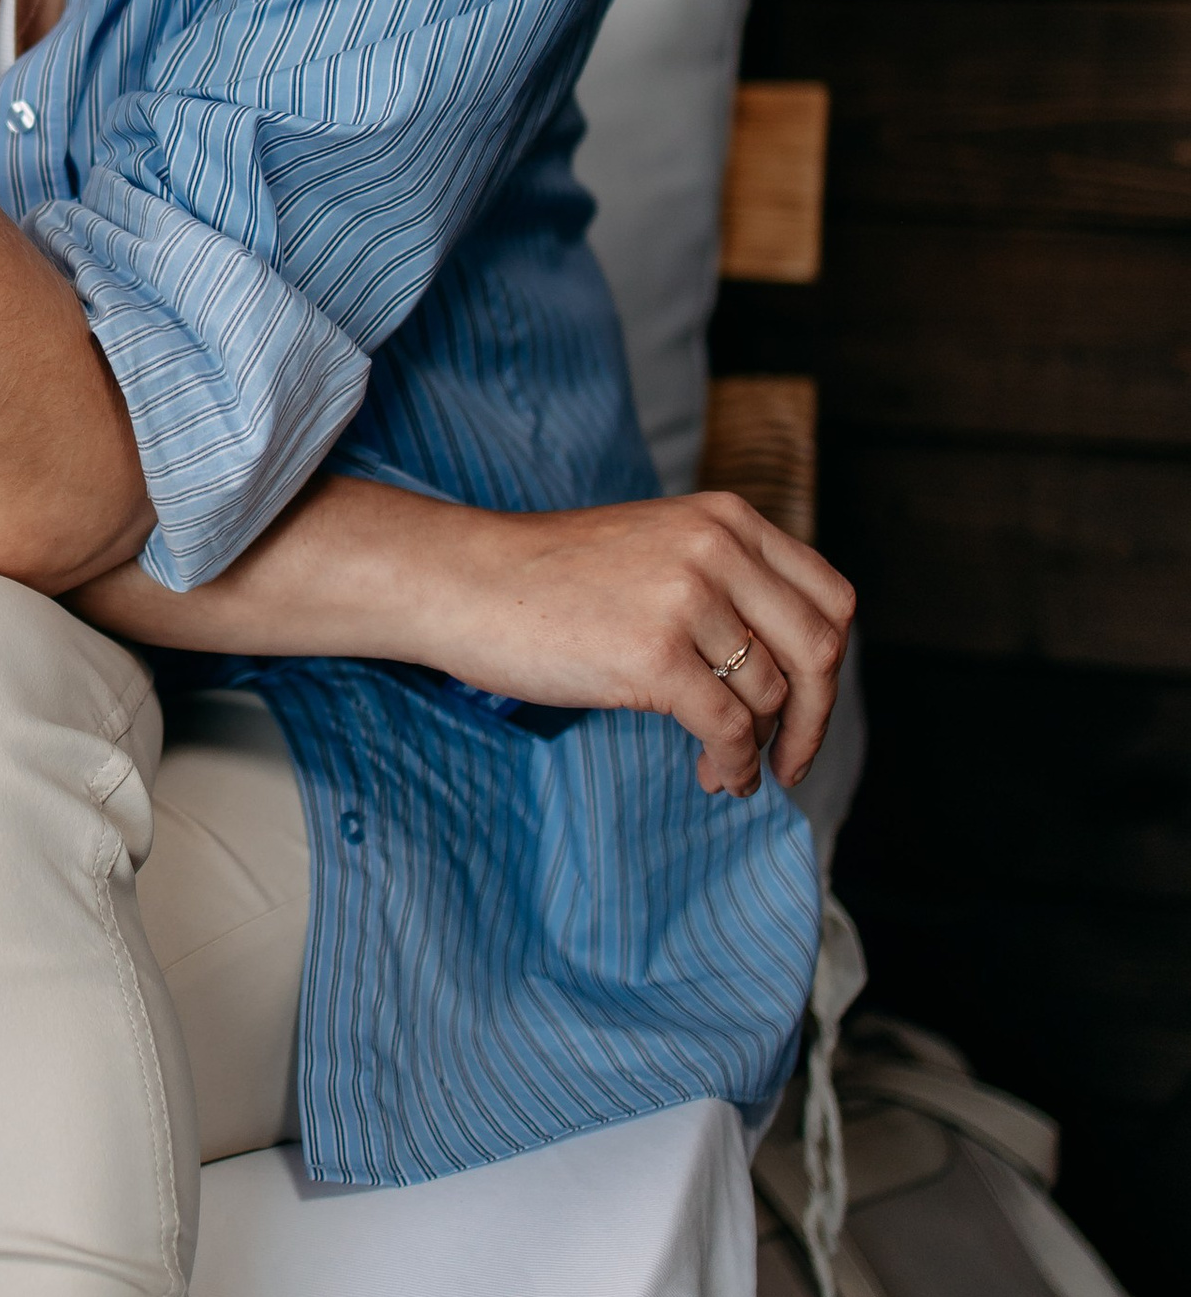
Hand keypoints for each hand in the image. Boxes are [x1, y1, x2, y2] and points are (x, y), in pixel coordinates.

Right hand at [394, 487, 854, 796]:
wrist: (465, 580)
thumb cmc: (549, 577)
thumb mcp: (656, 548)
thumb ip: (723, 581)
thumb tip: (786, 671)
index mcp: (726, 520)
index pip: (832, 597)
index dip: (831, 666)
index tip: (810, 707)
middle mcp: (717, 549)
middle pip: (820, 650)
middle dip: (814, 719)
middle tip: (792, 760)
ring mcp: (686, 599)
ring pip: (770, 696)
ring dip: (758, 749)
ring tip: (724, 769)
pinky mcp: (653, 654)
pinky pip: (727, 728)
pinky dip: (731, 765)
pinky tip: (712, 776)